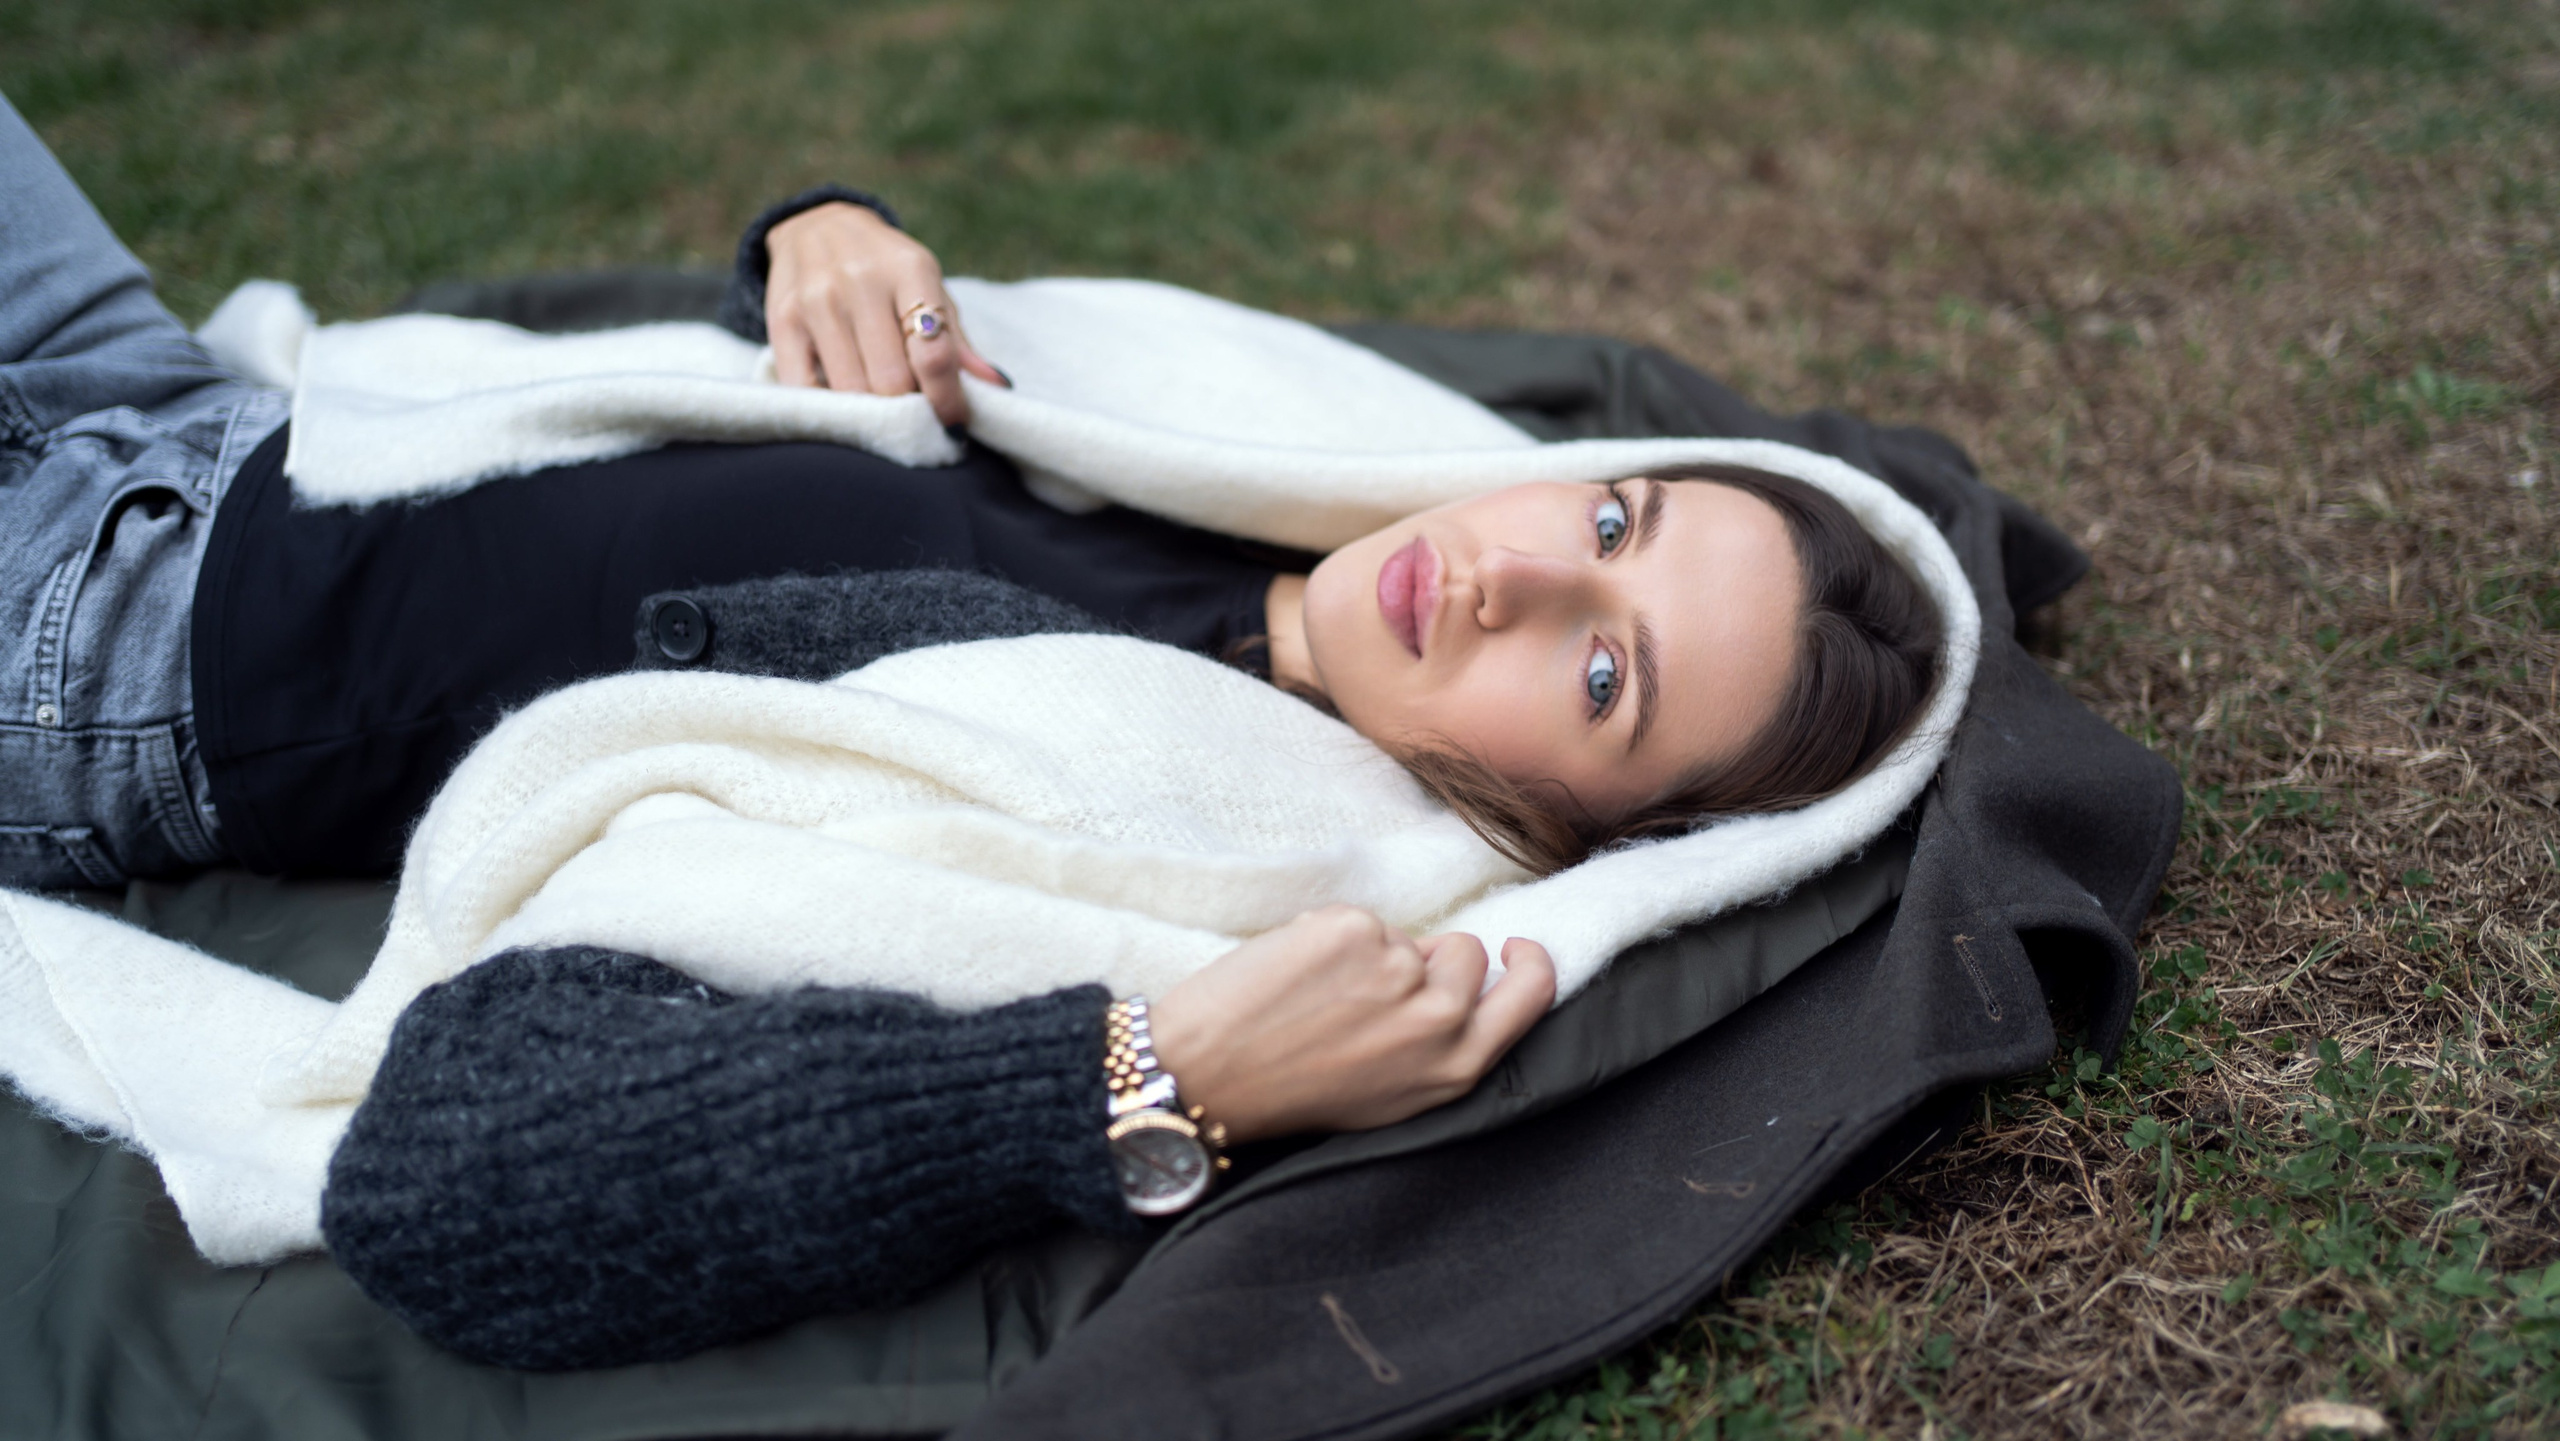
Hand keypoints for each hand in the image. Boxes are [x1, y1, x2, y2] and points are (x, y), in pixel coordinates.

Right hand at [762, 201, 1005, 424]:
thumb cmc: (885, 269)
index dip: (947, 400)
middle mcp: (859, 281)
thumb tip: (997, 387)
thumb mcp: (928, 287)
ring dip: (872, 415)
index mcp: (908, 270)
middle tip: (917, 420)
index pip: (933, 354)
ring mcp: (816, 301)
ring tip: (884, 416)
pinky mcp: (781, 321)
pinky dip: (830, 408)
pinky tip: (845, 406)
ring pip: (851, 390)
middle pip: (891, 381)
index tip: (954, 425)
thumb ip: (957, 340)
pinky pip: (806, 389)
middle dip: (910, 410)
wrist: (815, 224)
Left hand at [1148, 906, 1556, 1143]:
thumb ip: (1439, 1041)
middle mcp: (1439, 1018)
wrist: (1209, 1074)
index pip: (1531, 994)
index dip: (1529, 961)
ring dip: (1368, 954)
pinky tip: (1295, 977)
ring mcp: (1398, 969)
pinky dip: (1327, 938)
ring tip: (1317, 999)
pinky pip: (1358, 918)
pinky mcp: (1354, 931)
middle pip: (1466, 951)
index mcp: (1456, 1066)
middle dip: (1429, 957)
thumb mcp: (1393, 1091)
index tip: (1512, 945)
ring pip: (1403, 935)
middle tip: (1367, 993)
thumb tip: (1454, 968)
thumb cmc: (1294, 1090)